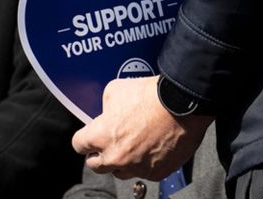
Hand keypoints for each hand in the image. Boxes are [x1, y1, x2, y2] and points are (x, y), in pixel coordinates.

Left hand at [71, 75, 212, 180]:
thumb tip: (106, 112)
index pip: (79, 145)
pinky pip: (144, 172)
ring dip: (121, 161)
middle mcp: (116, 157)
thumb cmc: (151, 95)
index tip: (88, 137)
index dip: (84, 138)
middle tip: (107, 143)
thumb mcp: (115, 90)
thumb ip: (105, 107)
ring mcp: (136, 167)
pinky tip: (150, 148)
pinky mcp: (156, 172)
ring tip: (131, 145)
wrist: (182, 104)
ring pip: (120, 172)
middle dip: (99, 154)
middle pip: (96, 165)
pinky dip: (144, 163)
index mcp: (101, 136)